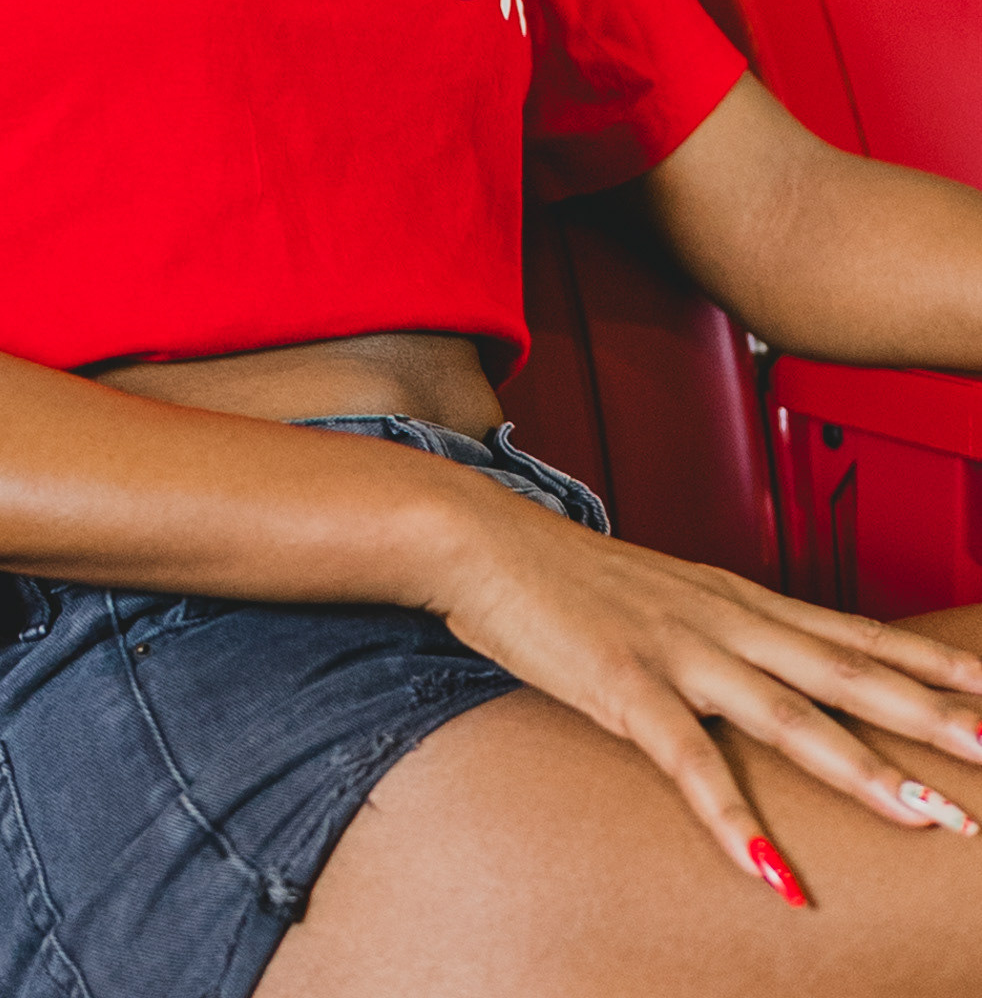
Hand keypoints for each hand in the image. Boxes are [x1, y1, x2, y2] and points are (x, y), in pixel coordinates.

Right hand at [428, 485, 981, 896]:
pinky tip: (769, 868)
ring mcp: (675, 652)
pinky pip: (688, 763)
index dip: (925, 661)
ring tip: (928, 816)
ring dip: (864, 770)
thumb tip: (753, 668)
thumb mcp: (656, 594)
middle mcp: (720, 621)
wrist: (477, 538)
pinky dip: (731, 818)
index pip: (850, 632)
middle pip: (844, 674)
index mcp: (731, 598)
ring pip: (788, 716)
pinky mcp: (621, 686)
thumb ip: (709, 630)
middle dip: (929, 717)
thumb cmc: (559, 574)